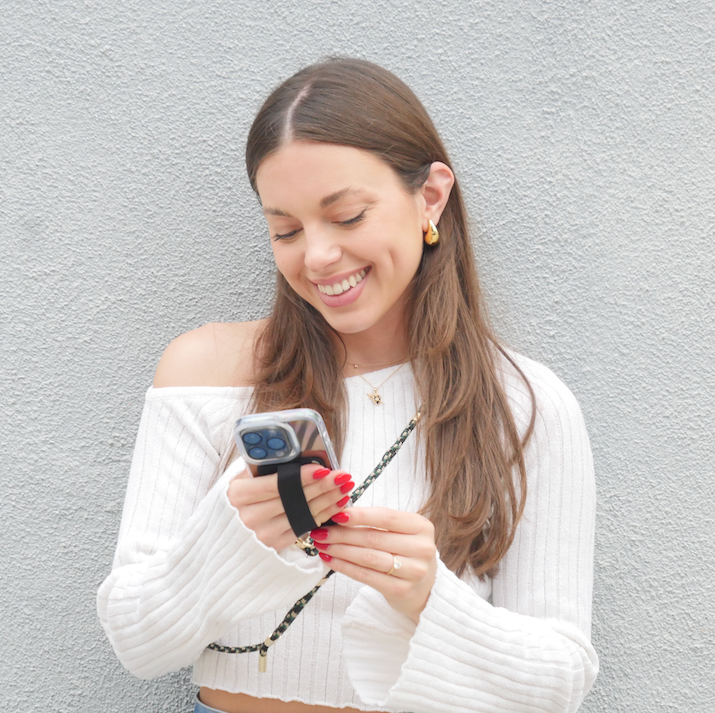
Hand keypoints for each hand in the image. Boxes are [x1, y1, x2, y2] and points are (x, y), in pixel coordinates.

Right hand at [227, 465, 353, 550]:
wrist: (225, 537)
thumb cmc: (237, 501)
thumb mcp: (241, 480)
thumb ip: (261, 467)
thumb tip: (290, 452)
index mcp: (238, 495)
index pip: (276, 484)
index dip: (302, 477)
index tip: (323, 468)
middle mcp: (249, 517)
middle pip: (294, 499)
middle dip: (323, 486)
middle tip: (342, 475)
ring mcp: (262, 534)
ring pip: (304, 513)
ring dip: (328, 500)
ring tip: (345, 487)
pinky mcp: (275, 546)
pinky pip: (305, 526)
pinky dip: (324, 514)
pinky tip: (337, 503)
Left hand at [309, 507, 436, 622]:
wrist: (425, 589)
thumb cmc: (406, 553)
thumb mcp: (401, 532)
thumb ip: (377, 522)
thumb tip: (339, 514)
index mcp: (421, 527)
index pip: (386, 517)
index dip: (359, 515)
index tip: (336, 514)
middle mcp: (422, 548)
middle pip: (374, 538)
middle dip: (342, 534)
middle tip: (320, 531)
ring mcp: (414, 571)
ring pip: (368, 557)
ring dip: (340, 550)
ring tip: (322, 545)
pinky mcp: (401, 590)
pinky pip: (366, 576)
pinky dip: (345, 567)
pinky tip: (331, 560)